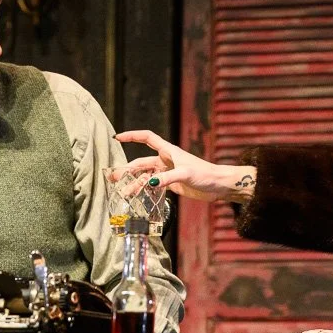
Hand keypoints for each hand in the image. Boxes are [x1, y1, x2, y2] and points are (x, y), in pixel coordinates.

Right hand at [115, 129, 256, 202]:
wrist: (218, 185)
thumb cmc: (205, 174)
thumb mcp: (185, 174)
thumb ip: (167, 178)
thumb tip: (149, 183)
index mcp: (168, 151)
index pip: (147, 138)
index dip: (132, 136)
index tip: (117, 138)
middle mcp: (166, 160)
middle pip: (141, 162)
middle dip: (127, 169)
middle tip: (113, 178)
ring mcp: (167, 172)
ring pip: (146, 176)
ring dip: (134, 183)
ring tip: (123, 193)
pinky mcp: (171, 184)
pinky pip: (153, 185)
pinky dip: (144, 190)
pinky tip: (136, 196)